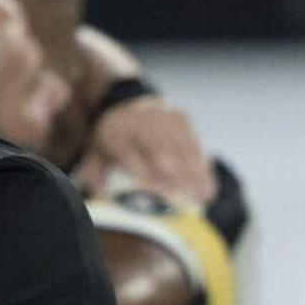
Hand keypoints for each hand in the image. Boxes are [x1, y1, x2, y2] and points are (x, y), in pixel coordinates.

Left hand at [85, 94, 210, 204]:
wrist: (128, 103)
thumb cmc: (114, 141)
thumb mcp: (97, 152)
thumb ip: (95, 170)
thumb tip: (94, 187)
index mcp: (117, 131)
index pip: (131, 155)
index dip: (145, 174)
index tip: (159, 193)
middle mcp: (141, 120)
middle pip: (160, 150)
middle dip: (175, 176)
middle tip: (187, 201)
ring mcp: (163, 115)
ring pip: (182, 148)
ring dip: (195, 175)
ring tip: (205, 199)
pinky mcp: (181, 116)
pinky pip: (195, 144)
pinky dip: (204, 167)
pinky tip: (209, 188)